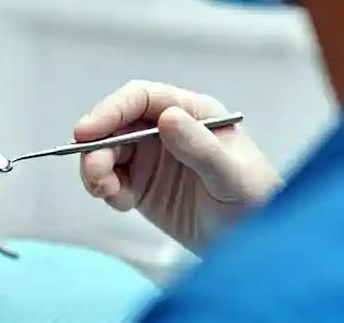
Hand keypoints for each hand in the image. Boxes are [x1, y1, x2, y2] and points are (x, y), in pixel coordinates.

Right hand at [75, 80, 281, 252]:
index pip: (141, 98)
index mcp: (192, 113)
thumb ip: (200, 148)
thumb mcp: (232, 175)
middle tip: (97, 175)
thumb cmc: (256, 201)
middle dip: (97, 148)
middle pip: (114, 125)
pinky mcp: (140, 183)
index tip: (87, 131)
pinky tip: (123, 203)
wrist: (254, 244)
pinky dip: (106, 190)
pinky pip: (108, 178)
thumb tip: (167, 118)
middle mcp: (166, 129)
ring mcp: (150, 156)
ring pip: (105, 151)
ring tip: (109, 193)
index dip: (110, 110)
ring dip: (96, 170)